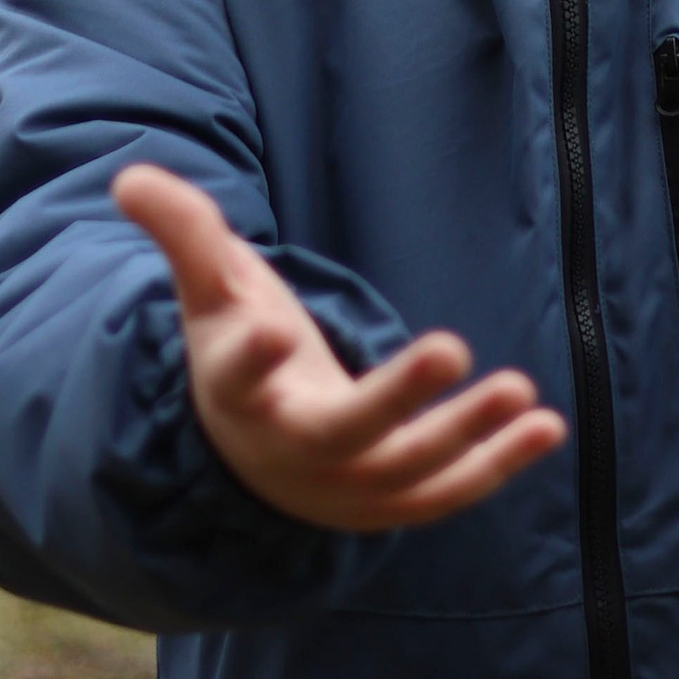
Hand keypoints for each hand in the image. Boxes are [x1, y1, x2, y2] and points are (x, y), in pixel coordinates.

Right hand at [112, 164, 566, 531]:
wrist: (258, 457)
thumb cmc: (238, 354)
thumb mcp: (211, 294)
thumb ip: (184, 234)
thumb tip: (131, 177)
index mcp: (240, 395)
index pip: (238, 376)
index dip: (250, 358)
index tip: (267, 331)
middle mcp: (294, 449)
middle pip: (345, 432)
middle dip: (397, 397)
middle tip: (450, 345)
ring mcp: (349, 486)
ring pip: (410, 470)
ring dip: (468, 435)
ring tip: (521, 390)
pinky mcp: (395, 501)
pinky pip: (450, 491)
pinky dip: (500, 464)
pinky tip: (547, 423)